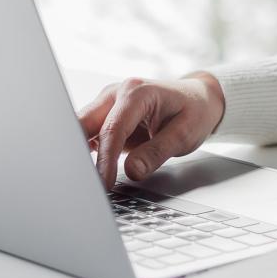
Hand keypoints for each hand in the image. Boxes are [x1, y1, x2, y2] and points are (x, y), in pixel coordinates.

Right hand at [80, 72, 226, 191]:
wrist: (199, 98)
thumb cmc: (194, 112)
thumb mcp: (184, 135)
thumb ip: (157, 153)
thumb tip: (132, 171)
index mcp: (137, 92)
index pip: (112, 130)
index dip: (105, 160)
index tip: (103, 184)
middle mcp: (117, 93)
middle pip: (84, 123)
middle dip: (77, 153)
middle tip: (82, 183)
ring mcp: (108, 102)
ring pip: (81, 128)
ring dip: (78, 152)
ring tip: (83, 180)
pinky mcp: (106, 115)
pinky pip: (87, 133)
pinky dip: (84, 151)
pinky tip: (87, 170)